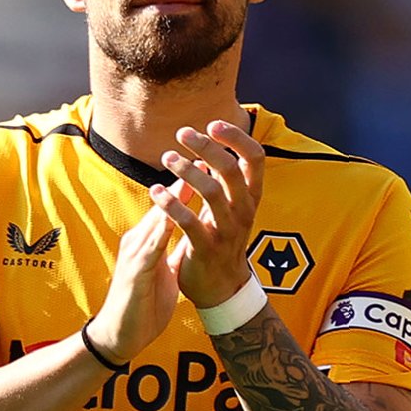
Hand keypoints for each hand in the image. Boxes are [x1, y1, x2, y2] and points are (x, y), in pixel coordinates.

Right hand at [85, 180, 191, 364]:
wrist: (118, 336)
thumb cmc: (142, 305)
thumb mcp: (163, 272)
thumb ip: (173, 251)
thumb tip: (190, 236)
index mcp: (148, 241)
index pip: (169, 207)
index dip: (188, 186)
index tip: (209, 165)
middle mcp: (138, 241)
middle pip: (162, 205)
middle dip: (183, 181)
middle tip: (202, 156)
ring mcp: (134, 255)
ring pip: (156, 220)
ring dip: (172, 199)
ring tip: (190, 178)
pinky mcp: (134, 273)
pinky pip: (150, 248)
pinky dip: (162, 231)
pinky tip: (173, 218)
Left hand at [150, 120, 264, 308]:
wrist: (221, 287)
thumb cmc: (222, 238)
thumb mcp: (230, 206)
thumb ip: (225, 179)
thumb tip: (214, 143)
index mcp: (250, 197)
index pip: (255, 158)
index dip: (236, 137)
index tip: (213, 123)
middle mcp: (243, 211)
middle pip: (230, 169)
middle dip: (206, 147)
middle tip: (183, 133)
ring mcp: (226, 231)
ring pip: (210, 192)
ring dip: (186, 171)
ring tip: (167, 157)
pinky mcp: (206, 249)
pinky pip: (189, 223)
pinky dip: (171, 204)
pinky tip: (155, 191)